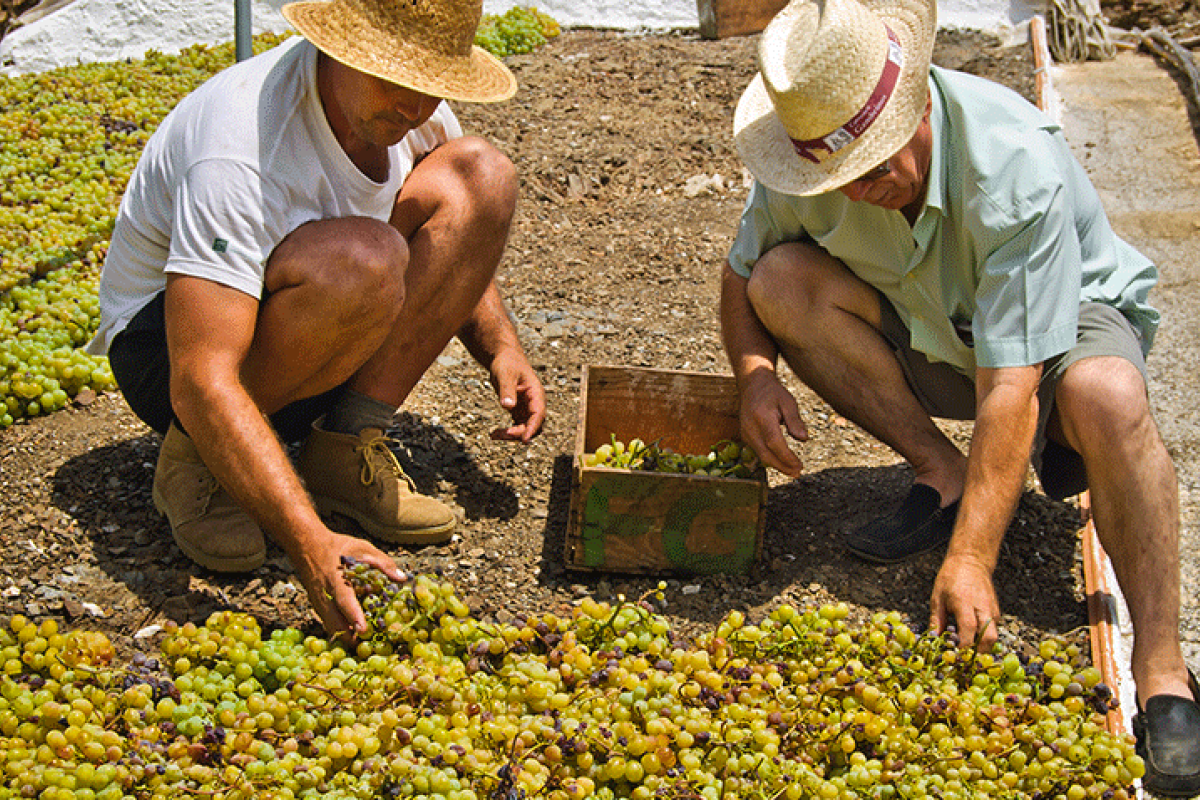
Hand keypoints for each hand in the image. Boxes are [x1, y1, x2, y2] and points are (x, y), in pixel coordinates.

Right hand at [291, 530, 406, 639]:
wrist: (307, 546)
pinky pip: (328, 623)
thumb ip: (382, 563)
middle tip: (371, 643)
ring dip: (346, 636)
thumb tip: (401, 578)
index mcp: (336, 580)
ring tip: (366, 641)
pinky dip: (341, 630)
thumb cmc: (337, 547)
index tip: (363, 630)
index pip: (344, 601)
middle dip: (351, 637)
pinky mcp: (317, 607)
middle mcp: (324, 595)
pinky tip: (354, 631)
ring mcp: (318, 603)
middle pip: (335, 623)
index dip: (354, 616)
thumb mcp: (362, 548)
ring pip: (331, 627)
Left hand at [487, 349, 545, 441]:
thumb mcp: (505, 374)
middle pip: (532, 425)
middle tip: (500, 434)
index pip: (538, 414)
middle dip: (518, 433)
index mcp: (536, 394)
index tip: (524, 440)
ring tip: (494, 435)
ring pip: (524, 429)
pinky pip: (517, 427)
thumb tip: (508, 406)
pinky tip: (495, 434)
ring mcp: (528, 409)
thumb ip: (507, 390)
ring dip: (511, 435)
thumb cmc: (507, 363)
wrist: (505, 359)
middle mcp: (534, 403)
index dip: (532, 428)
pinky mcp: (519, 411)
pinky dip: (507, 432)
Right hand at [740, 370, 807, 477]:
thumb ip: (795, 421)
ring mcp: (746, 433)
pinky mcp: (746, 437)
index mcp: (762, 416)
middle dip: (783, 466)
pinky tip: (783, 463)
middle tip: (798, 473)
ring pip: (761, 456)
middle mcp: (750, 427)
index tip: (800, 464)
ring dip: (778, 466)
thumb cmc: (773, 393)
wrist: (753, 386)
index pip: (774, 442)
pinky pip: (759, 452)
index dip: (787, 456)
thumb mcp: (788, 401)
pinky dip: (771, 459)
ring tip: (793, 471)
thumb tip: (804, 439)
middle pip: (766, 454)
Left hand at [930, 553, 1000, 650]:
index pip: (969, 630)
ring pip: (994, 637)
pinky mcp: (996, 612)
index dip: (963, 646)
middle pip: (988, 638)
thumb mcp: (937, 597)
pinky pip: (993, 630)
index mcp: (965, 603)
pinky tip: (972, 639)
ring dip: (983, 647)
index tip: (954, 656)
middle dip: (978, 653)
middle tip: (965, 660)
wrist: (971, 561)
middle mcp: (982, 608)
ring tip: (968, 652)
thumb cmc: (951, 578)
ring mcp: (992, 610)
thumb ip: (936, 619)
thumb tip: (934, 639)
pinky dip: (984, 638)